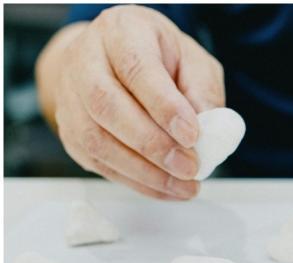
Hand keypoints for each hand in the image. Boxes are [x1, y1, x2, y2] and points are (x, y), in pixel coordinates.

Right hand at [36, 5, 224, 198]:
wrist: (116, 60)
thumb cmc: (161, 58)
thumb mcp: (193, 62)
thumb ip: (203, 91)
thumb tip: (209, 134)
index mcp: (121, 31)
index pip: (136, 68)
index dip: (164, 105)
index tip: (193, 135)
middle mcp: (85, 60)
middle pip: (107, 105)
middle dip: (153, 144)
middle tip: (190, 167)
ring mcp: (70, 97)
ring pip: (96, 139)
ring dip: (144, 172)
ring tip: (184, 186)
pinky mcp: (70, 131)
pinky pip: (97, 162)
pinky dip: (135, 182)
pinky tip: (166, 189)